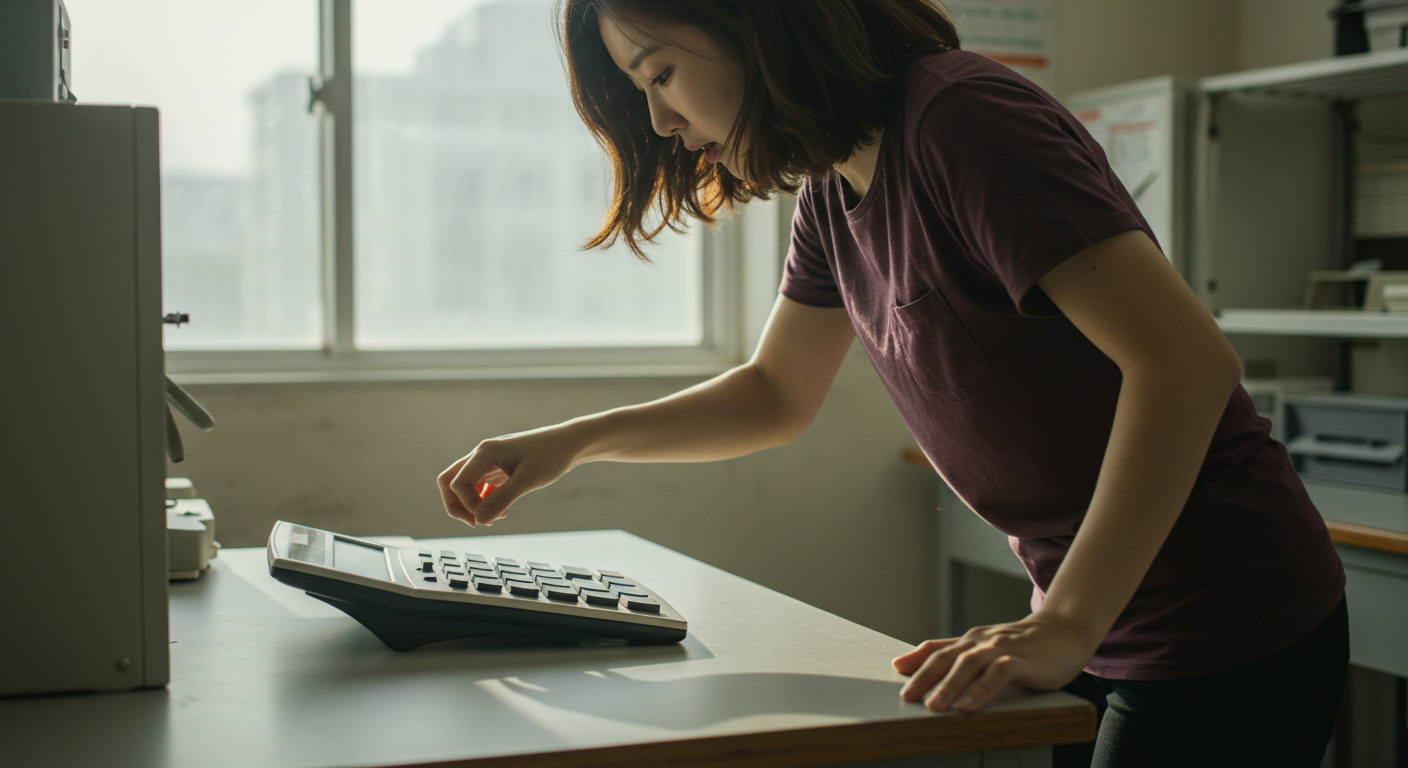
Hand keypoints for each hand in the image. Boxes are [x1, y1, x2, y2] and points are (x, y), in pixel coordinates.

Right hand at [437, 424, 581, 526]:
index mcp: (484, 453)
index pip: (457, 484)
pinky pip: (479, 486)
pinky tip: (503, 509)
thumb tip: (479, 520)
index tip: (493, 517)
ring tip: (496, 517)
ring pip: (463, 485)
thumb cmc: (551, 456)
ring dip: (472, 504)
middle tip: (477, 523)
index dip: (469, 505)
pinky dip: (484, 500)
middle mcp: (482, 455)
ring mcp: (489, 461)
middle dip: (457, 506)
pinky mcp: (498, 468)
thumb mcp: (528, 480)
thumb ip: (502, 499)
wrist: (569, 444)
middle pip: (449, 482)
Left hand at [891, 612, 1094, 712]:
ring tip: (934, 707)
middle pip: (946, 657)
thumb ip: (960, 656)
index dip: (916, 660)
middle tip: (907, 697)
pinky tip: (969, 706)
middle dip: (924, 677)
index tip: (895, 672)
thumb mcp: (989, 648)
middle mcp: (982, 641)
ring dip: (949, 686)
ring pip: (969, 664)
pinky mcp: (1022, 660)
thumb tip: (925, 666)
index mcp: (972, 640)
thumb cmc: (1025, 645)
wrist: (1066, 630)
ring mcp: (1002, 648)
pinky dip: (982, 690)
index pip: (938, 649)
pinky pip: (998, 674)